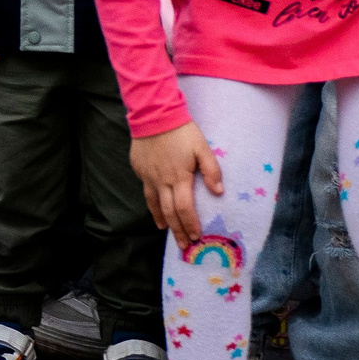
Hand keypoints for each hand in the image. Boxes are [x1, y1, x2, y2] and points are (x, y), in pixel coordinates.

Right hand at [130, 121, 223, 245]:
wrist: (153, 115)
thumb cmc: (181, 131)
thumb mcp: (202, 148)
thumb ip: (212, 171)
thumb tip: (218, 193)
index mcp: (179, 178)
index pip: (185, 209)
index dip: (190, 225)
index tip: (196, 237)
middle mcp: (162, 181)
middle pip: (169, 212)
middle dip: (177, 230)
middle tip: (183, 245)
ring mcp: (148, 176)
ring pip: (153, 204)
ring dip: (161, 219)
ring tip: (165, 230)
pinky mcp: (139, 169)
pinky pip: (146, 190)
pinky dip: (151, 203)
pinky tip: (154, 206)